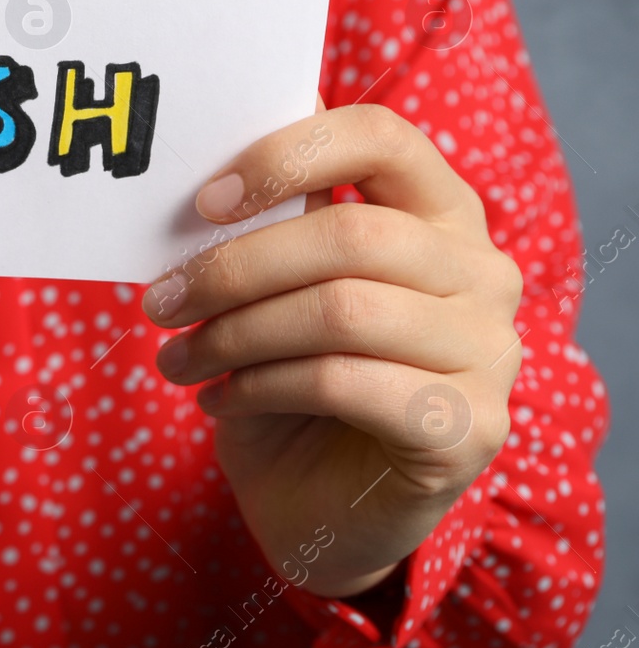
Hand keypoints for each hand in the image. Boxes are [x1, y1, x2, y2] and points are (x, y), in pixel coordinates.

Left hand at [141, 103, 523, 597]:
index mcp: (441, 213)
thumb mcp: (279, 292)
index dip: (288, 156)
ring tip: (176, 359)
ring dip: (234, 334)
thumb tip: (209, 152)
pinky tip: (219, 401)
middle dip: (234, 268)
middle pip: (350, 235)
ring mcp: (488, 352)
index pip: (380, 137)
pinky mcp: (467, 428)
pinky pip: (343, 383)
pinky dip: (260, 387)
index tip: (204, 201)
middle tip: (160, 301)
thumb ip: (275, 223)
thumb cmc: (296, 384)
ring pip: (341, 312)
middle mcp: (483, 273)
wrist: (326, 509)